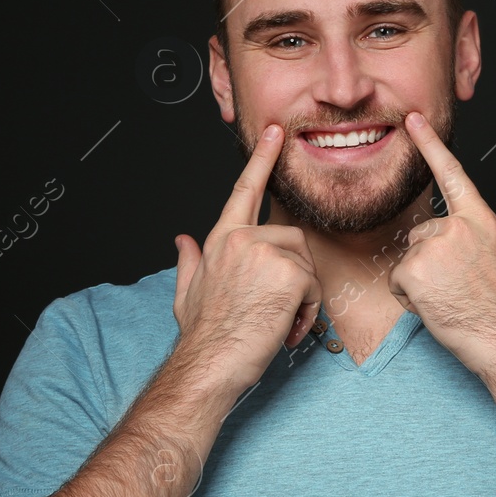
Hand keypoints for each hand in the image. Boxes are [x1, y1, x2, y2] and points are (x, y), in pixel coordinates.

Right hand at [172, 124, 323, 394]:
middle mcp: (242, 239)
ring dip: (303, 297)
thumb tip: (181, 239)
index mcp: (221, 239)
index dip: (262, 159)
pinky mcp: (289, 273)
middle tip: (277, 310)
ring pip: (307, 264)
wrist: (209, 364)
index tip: (277, 132)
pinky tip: (286, 329)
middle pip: (293, 240)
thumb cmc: (202, 335)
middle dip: (295, 274)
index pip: (245, 189)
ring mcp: (265, 252)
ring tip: (279, 322)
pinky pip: (315, 286)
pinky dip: (308, 312)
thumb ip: (189, 260)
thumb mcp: (187, 292)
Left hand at [387, 111, 495, 378]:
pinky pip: (398, 280)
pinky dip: (409, 297)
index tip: (413, 121)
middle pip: (423, 233)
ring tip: (449, 298)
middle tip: (456, 286)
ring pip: (410, 258)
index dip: (430, 144)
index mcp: (482, 221)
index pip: (452, 173)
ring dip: (421, 279)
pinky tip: (434, 306)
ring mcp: (433, 248)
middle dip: (431, 259)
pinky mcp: (413, 271)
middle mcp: (456, 228)